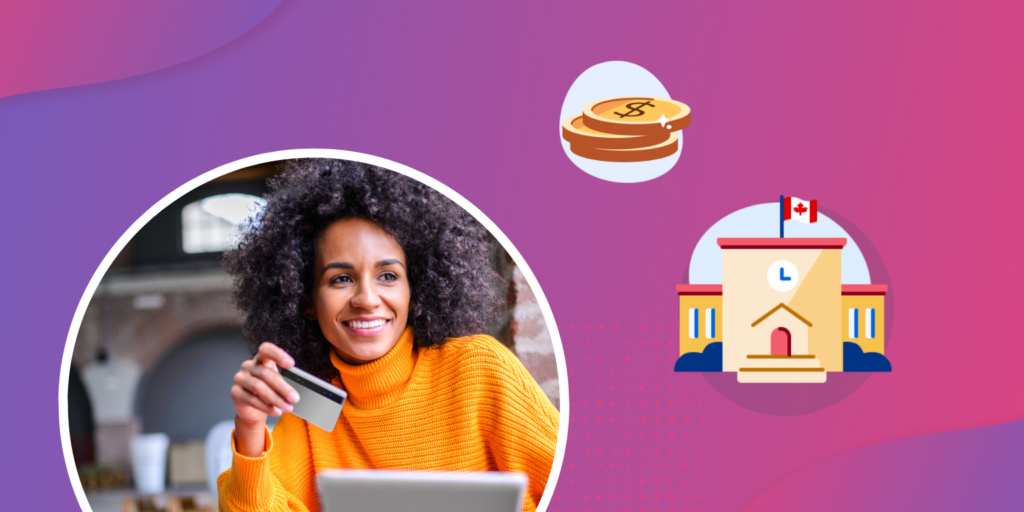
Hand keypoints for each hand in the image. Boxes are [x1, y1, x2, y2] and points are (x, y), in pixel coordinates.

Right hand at [230, 342, 300, 456]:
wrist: (253, 410)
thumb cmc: (268, 391)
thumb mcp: (278, 384)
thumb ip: (285, 382)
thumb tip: (297, 390)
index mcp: (260, 359)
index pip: (266, 350)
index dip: (278, 354)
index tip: (291, 364)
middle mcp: (248, 366)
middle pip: (265, 373)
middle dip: (283, 387)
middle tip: (295, 398)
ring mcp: (240, 378)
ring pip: (259, 387)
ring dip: (276, 399)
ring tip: (288, 407)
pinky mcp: (235, 393)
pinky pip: (252, 399)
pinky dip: (267, 407)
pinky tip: (276, 411)